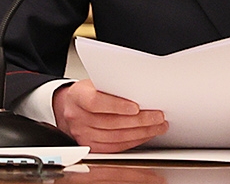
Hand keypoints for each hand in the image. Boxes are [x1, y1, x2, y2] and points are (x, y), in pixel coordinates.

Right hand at [52, 80, 167, 151]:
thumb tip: (141, 91)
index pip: (95, 102)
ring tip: (157, 126)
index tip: (136, 106)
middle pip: (110, 122)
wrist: (71, 107)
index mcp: (77, 96)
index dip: (116, 105)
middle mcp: (76, 117)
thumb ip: (113, 86)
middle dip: (139, 120)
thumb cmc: (87, 92)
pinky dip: (133, 141)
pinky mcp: (90, 146)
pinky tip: (144, 135)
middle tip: (158, 116)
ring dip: (141, 132)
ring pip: (115, 137)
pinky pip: (115, 147)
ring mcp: (82, 134)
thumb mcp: (96, 82)